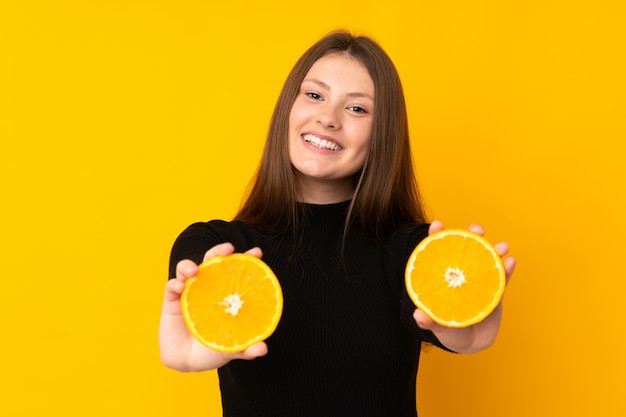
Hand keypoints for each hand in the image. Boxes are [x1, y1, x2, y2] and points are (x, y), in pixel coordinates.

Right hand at [158, 242, 267, 370]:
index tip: (257, 252)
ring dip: (189, 266)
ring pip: (187, 269)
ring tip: (195, 271)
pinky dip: (174, 284)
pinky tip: (179, 287)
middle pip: (212, 262)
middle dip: (220, 251)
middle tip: (228, 248)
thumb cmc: (214, 349)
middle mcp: (207, 288)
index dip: (247, 259)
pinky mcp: (171, 301)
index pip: (236, 270)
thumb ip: (247, 349)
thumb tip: (263, 349)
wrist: (188, 362)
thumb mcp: (233, 348)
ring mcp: (189, 292)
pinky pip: (171, 287)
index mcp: (225, 293)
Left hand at [413, 220, 516, 353]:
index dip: (437, 236)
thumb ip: (428, 321)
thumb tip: (418, 316)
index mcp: (445, 276)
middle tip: (477, 229)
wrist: (472, 343)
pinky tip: (511, 261)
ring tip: (502, 245)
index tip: (438, 224)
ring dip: (494, 248)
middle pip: (465, 248)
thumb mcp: (438, 327)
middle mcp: (462, 274)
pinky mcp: (496, 290)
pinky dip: (508, 269)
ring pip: (487, 259)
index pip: (438, 252)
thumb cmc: (450, 331)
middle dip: (471, 234)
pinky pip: (503, 278)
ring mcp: (479, 280)